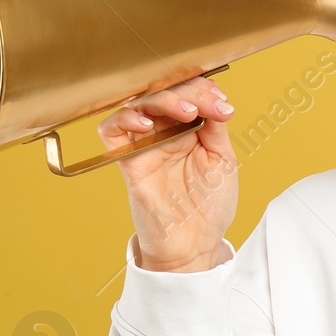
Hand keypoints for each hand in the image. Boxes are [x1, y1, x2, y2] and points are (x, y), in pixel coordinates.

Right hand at [97, 74, 237, 271]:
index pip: (187, 94)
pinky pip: (112, 131)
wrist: (194, 245)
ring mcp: (145, 146)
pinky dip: (125, 120)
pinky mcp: (128, 161)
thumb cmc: (209, 207)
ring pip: (140, 104)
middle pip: (164, 93)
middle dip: (188, 91)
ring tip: (187, 111)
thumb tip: (212, 97)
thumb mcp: (223, 160)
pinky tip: (148, 124)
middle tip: (208, 104)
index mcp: (188, 130)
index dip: (202, 90)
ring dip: (163, 100)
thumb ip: (215, 127)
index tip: (221, 102)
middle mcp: (164, 133)